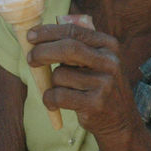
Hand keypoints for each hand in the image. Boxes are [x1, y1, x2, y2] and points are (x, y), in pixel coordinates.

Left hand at [26, 23, 141, 138]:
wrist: (120, 120)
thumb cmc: (98, 85)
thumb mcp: (95, 60)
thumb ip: (75, 45)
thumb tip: (39, 34)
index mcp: (109, 45)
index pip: (74, 31)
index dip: (48, 32)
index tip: (30, 36)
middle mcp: (110, 61)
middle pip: (68, 48)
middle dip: (43, 51)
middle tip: (30, 58)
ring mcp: (104, 83)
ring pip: (60, 75)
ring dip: (52, 83)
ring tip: (63, 90)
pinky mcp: (95, 103)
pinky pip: (58, 95)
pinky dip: (49, 99)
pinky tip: (54, 103)